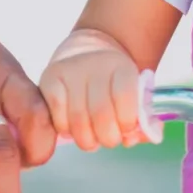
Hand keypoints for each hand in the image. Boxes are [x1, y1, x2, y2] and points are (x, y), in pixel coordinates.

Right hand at [39, 28, 158, 150]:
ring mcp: (69, 71)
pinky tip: (74, 127)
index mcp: (122, 66)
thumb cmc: (115, 84)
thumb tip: (140, 138)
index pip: (126, 98)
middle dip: (108, 138)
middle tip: (110, 139)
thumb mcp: (135, 93)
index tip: (127, 129)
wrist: (87, 52)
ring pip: (77, 122)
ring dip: (88, 140)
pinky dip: (67, 131)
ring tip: (93, 137)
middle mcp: (94, 65)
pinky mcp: (48, 80)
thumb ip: (144, 120)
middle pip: (100, 115)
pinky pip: (58, 119)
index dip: (128, 123)